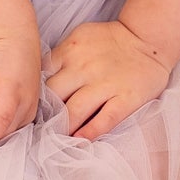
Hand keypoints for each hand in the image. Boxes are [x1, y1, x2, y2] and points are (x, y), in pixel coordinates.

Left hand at [43, 19, 171, 141]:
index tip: (32, 107)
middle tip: (40, 128)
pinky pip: (105, 119)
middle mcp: (85, 68)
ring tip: (56, 139)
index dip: (35, 94)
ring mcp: (106, 84)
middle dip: (46, 114)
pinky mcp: (126, 98)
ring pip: (75, 111)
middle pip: (54, 96)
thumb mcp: (79, 38)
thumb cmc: (110, 41)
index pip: (42, 76)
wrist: (147, 39)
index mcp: (70, 51)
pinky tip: (79, 140)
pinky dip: (90, 132)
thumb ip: (60, 57)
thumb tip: (38, 81)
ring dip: (63, 128)